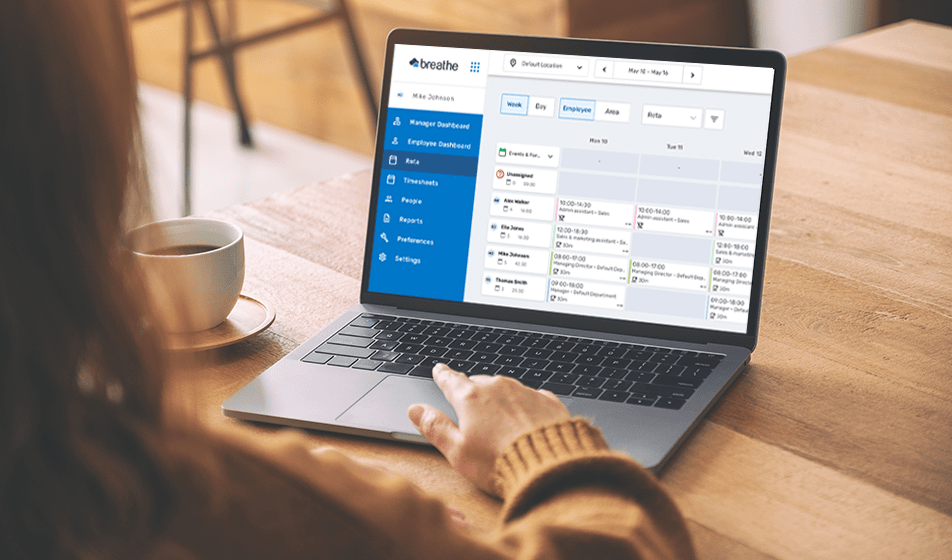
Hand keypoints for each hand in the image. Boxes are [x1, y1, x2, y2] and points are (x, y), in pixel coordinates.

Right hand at [407, 363, 569, 495]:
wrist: (549, 466)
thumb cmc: (499, 463)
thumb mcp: (456, 451)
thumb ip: (434, 427)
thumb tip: (415, 410)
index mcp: (471, 398)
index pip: (451, 380)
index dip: (443, 375)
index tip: (439, 369)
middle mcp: (498, 388)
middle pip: (479, 383)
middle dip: (472, 391)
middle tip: (469, 402)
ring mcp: (525, 392)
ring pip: (506, 389)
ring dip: (500, 399)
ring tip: (499, 417)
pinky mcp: (548, 402)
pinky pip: (531, 397)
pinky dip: (525, 405)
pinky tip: (526, 418)